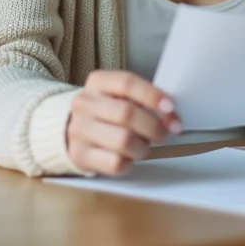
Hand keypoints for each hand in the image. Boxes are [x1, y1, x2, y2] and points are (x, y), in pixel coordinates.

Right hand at [66, 70, 182, 175]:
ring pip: (123, 141)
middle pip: (127, 114)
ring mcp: (79, 130)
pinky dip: (129, 163)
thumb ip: (144, 100)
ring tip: (144, 146)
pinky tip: (127, 157)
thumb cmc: (107, 112)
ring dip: (143, 147)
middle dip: (153, 126)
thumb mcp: (120, 96)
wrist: (74, 128)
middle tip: (163, 133)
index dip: (152, 95)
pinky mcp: (79, 155)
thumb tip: (171, 115)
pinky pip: (115, 163)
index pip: (127, 83)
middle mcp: (85, 104)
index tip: (170, 108)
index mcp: (98, 82)